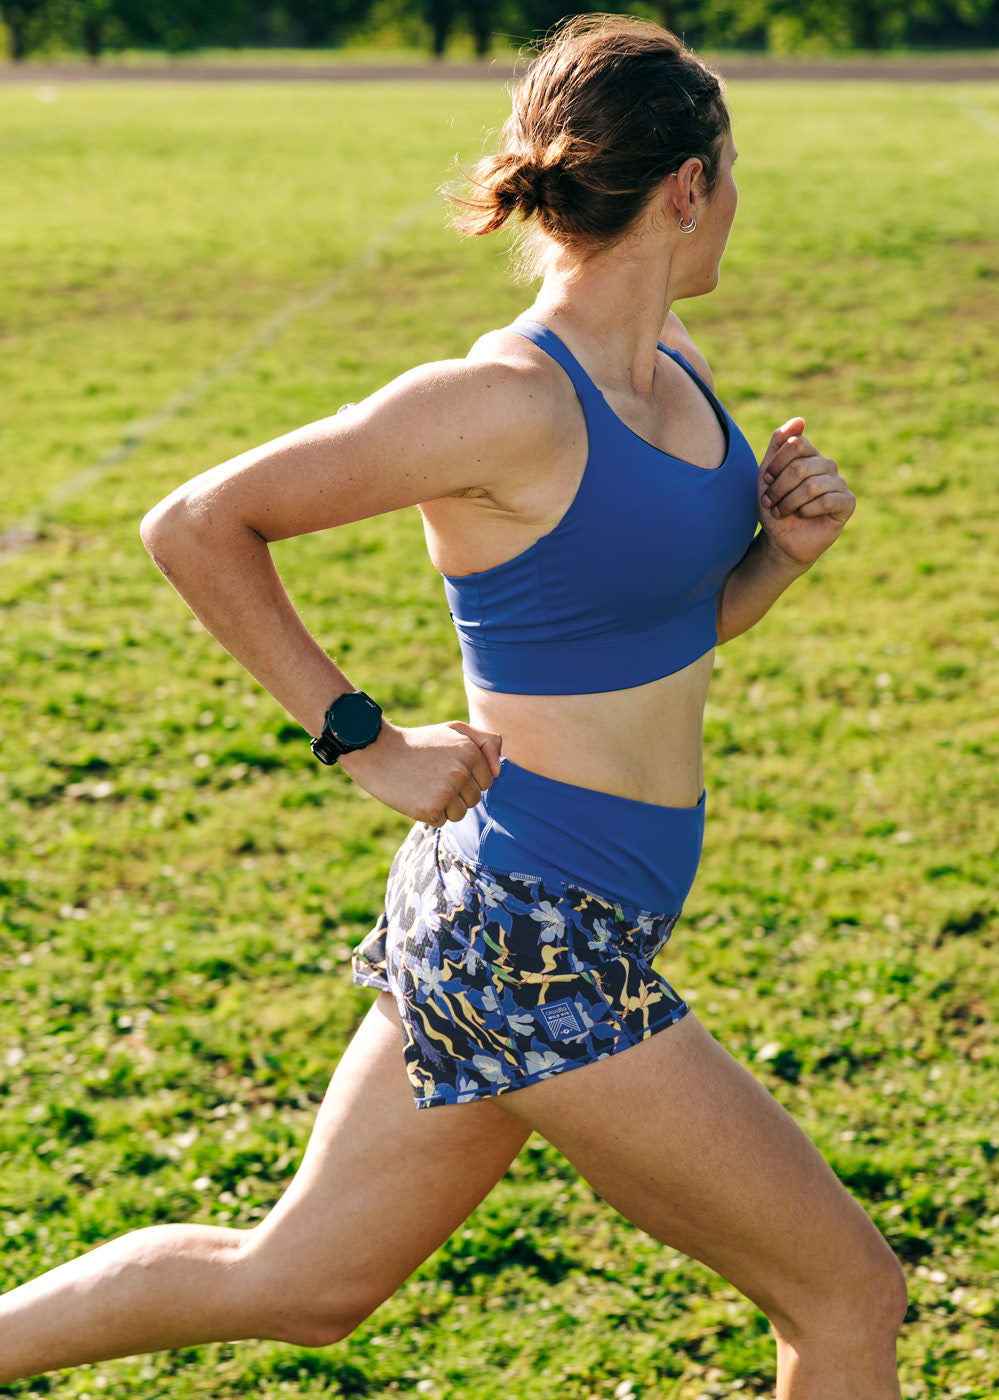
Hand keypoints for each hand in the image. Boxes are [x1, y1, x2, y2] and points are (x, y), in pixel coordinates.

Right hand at [339, 719, 501, 825]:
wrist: (377, 752)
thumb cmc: (420, 743)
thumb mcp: (454, 730)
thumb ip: (486, 742)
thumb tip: (498, 772)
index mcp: (470, 751)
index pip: (486, 782)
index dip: (466, 778)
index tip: (445, 768)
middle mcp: (461, 771)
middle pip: (473, 800)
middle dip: (456, 793)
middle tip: (431, 777)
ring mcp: (446, 791)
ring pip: (460, 813)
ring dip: (444, 806)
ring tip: (424, 787)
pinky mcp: (430, 808)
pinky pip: (441, 821)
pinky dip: (428, 813)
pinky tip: (414, 795)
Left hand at [758, 418, 855, 567]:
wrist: (781, 539)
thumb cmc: (775, 506)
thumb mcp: (768, 475)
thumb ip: (779, 445)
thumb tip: (799, 420)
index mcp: (810, 455)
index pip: (797, 444)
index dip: (777, 463)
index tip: (766, 481)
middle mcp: (827, 465)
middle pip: (801, 467)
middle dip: (780, 488)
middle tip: (770, 502)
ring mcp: (840, 483)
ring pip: (812, 486)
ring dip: (789, 502)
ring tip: (781, 512)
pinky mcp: (847, 503)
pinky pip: (827, 501)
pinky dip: (807, 510)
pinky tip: (801, 515)